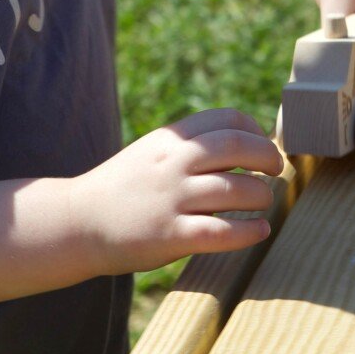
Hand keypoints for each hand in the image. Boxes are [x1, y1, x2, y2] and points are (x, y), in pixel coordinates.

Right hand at [69, 109, 283, 274]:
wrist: (77, 221)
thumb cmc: (123, 187)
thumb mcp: (152, 152)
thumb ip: (189, 146)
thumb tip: (243, 144)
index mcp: (169, 139)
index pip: (225, 118)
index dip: (254, 129)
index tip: (263, 143)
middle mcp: (172, 163)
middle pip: (237, 147)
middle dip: (267, 156)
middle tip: (277, 170)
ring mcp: (171, 199)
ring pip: (236, 190)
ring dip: (261, 196)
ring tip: (264, 202)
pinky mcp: (170, 235)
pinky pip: (221, 232)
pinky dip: (248, 231)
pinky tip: (259, 230)